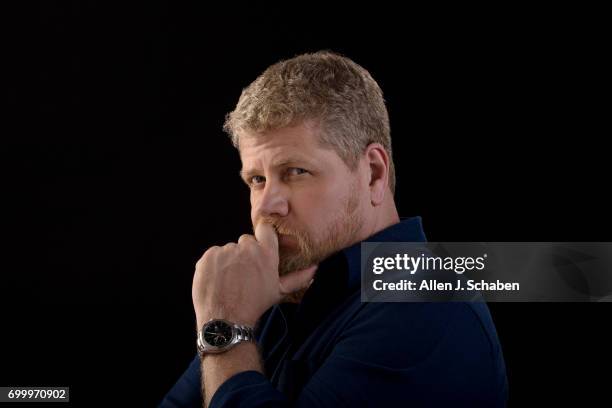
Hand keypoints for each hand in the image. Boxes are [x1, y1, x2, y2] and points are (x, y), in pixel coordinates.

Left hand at [192, 222, 316, 328]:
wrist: (226, 320)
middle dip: (245, 254)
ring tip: (229, 281)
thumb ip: (298, 278)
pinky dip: (214, 265)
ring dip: (229, 260)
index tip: (260, 245)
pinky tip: (217, 281)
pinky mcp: (208, 256)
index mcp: (266, 253)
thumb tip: (315, 268)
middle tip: (244, 274)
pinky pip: (213, 255)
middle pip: (245, 241)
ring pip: (228, 250)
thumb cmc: (255, 306)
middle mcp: (246, 248)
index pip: (266, 229)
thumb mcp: (278, 291)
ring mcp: (226, 251)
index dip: (262, 236)